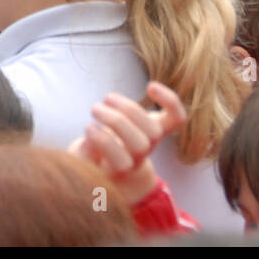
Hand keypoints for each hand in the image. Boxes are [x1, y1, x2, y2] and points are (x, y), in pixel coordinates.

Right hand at [68, 81, 186, 205]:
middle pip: (141, 145)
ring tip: (107, 98)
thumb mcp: (81, 161)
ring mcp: (152, 142)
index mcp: (118, 171)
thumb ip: (81, 155)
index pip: (121, 163)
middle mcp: (139, 158)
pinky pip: (177, 118)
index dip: (105, 143)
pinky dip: (169, 101)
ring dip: (130, 109)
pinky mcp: (160, 125)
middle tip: (94, 109)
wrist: (119, 164)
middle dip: (116, 122)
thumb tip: (89, 140)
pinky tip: (150, 87)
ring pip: (154, 130)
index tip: (88, 127)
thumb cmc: (94, 159)